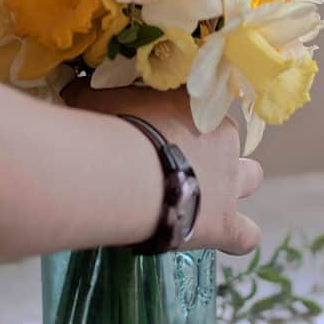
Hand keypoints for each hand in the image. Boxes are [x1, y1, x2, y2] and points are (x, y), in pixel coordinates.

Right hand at [63, 82, 263, 255]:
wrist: (124, 173)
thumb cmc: (108, 129)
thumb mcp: (91, 99)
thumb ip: (88, 91)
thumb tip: (72, 83)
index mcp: (191, 102)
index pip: (195, 101)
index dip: (177, 116)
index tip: (154, 127)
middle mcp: (220, 136)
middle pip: (230, 136)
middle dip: (215, 148)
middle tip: (183, 161)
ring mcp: (228, 180)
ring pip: (251, 178)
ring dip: (233, 187)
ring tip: (204, 199)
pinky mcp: (225, 221)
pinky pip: (245, 236)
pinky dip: (236, 237)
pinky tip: (220, 240)